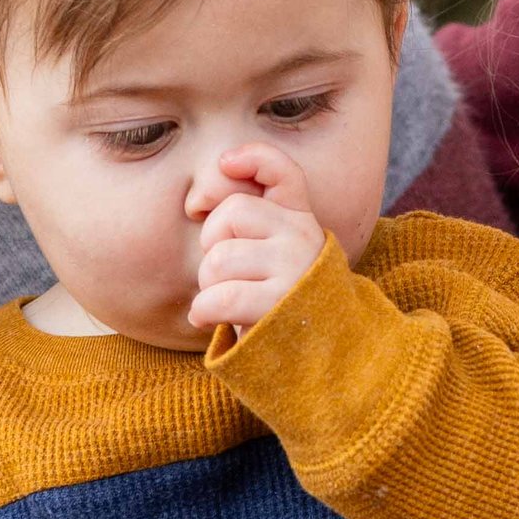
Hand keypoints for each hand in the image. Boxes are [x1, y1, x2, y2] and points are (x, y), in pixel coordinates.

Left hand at [187, 143, 327, 334]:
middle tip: (223, 275)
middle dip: (212, 245)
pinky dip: (203, 311)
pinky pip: (220, 296)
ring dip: (208, 285)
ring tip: (224, 302)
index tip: (225, 163)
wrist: (318, 361)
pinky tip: (209, 320)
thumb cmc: (276, 305)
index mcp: (301, 221)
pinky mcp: (280, 304)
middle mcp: (303, 237)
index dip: (253, 158)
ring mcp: (295, 268)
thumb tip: (199, 197)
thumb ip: (249, 226)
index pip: (283, 171)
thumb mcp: (271, 258)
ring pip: (220, 258)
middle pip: (233, 213)